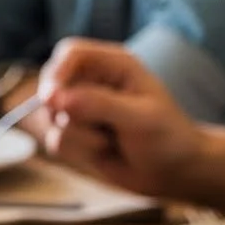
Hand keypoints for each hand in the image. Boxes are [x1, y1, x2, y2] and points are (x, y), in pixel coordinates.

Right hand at [38, 38, 204, 196]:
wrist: (173, 172)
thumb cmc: (167, 138)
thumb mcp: (140, 118)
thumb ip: (99, 104)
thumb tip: (56, 98)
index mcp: (113, 65)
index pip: (72, 53)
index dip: (58, 72)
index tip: (52, 98)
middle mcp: (92, 82)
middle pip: (53, 84)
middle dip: (67, 111)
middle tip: (95, 127)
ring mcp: (80, 108)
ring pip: (51, 116)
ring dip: (79, 136)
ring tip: (110, 140)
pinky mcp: (73, 133)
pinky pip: (55, 140)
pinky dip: (78, 151)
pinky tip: (104, 151)